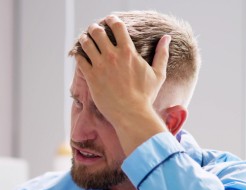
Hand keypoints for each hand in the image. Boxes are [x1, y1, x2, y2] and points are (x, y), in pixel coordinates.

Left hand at [75, 15, 171, 154]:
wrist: (131, 114)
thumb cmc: (146, 96)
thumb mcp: (158, 73)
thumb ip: (162, 54)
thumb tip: (167, 38)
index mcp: (128, 52)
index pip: (117, 27)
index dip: (112, 20)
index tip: (110, 20)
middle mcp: (113, 56)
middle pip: (98, 32)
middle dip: (95, 28)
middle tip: (94, 28)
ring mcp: (100, 66)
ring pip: (87, 44)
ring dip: (85, 38)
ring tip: (85, 39)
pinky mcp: (91, 77)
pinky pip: (80, 59)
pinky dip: (79, 54)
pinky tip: (80, 54)